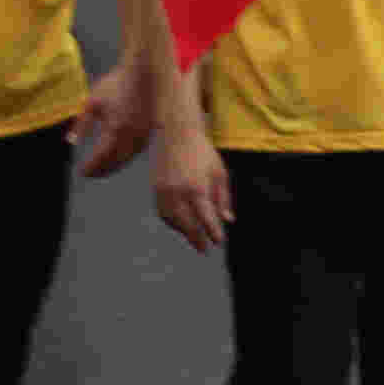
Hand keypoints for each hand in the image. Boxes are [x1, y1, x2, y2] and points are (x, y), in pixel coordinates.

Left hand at [70, 61, 152, 178]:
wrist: (144, 71)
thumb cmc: (115, 84)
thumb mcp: (92, 102)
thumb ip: (81, 124)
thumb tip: (70, 142)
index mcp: (117, 129)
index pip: (102, 157)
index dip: (91, 167)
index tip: (81, 172)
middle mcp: (133, 135)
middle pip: (116, 161)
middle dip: (102, 170)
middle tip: (90, 174)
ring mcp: (144, 133)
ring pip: (129, 158)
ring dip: (114, 165)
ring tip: (102, 168)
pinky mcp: (150, 129)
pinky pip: (137, 150)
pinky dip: (125, 157)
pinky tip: (117, 155)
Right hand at [154, 127, 233, 252]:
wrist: (176, 135)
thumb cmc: (203, 154)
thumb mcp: (220, 173)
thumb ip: (223, 198)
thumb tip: (228, 220)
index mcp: (197, 188)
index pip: (206, 218)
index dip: (212, 233)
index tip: (219, 243)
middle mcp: (178, 192)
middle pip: (187, 224)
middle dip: (197, 238)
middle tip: (205, 249)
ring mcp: (164, 192)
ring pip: (173, 221)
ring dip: (183, 232)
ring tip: (195, 238)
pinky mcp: (155, 189)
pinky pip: (163, 213)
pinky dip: (172, 222)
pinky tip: (181, 225)